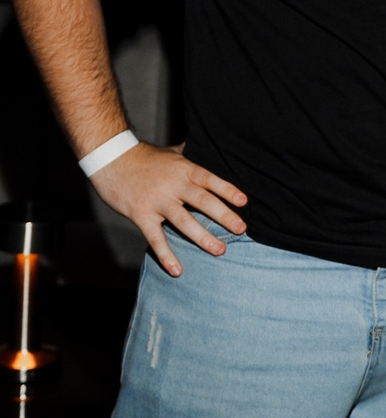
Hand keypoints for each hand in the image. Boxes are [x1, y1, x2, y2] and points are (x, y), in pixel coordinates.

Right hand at [90, 142, 246, 276]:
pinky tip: (177, 270)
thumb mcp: (171, 153)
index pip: (210, 180)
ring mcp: (157, 201)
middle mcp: (173, 185)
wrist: (110, 159)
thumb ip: (189, 156)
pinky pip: (155, 238)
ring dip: (202, 237)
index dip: (227, 190)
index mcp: (183, 169)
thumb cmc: (143, 157)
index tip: (244, 202)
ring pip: (184, 221)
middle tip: (241, 228)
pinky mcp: (141, 215)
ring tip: (220, 250)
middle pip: (202, 201)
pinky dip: (166, 255)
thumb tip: (208, 147)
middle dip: (223, 216)